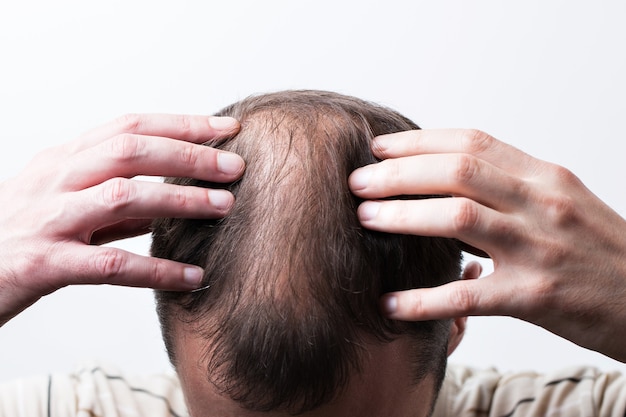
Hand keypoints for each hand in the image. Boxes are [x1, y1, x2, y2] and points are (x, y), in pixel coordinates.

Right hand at [0, 114, 244, 325]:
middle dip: (189, 155)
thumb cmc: (18, 237)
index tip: (226, 129)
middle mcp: (55, 180)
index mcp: (63, 160)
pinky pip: (111, 265)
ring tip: (225, 206)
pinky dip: (156, 270)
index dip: (181, 124)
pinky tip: (191, 277)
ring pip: (123, 197)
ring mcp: (49, 220)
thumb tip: (172, 197)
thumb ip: (115, 199)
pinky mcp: (45, 264)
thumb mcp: (64, 203)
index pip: (129, 127)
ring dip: (180, 201)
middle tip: (235, 166)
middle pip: (130, 152)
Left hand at [349, 129, 625, 361]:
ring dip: (402, 216)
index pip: (473, 142)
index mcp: (545, 177)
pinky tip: (390, 302)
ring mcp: (538, 249)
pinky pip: (467, 297)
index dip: (419, 142)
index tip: (380, 147)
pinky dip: (423, 300)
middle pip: (457, 172)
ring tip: (364, 218)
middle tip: (358, 181)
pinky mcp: (534, 298)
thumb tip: (445, 176)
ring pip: (457, 219)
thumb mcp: (560, 201)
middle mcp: (541, 203)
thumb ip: (510, 185)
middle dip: (398, 174)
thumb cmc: (597, 249)